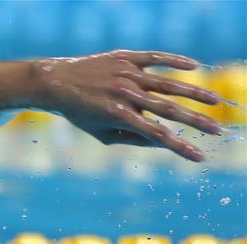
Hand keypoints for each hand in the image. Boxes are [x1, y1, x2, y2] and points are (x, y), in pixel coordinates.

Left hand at [31, 50, 221, 160]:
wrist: (55, 82)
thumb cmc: (78, 113)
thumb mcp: (101, 133)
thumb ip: (131, 137)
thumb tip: (162, 140)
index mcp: (118, 115)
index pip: (157, 133)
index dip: (179, 146)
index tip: (199, 156)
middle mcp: (124, 93)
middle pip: (168, 109)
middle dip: (196, 121)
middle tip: (218, 129)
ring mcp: (125, 73)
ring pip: (167, 83)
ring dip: (194, 93)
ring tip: (214, 101)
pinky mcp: (124, 57)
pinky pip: (154, 57)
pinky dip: (175, 61)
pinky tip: (194, 68)